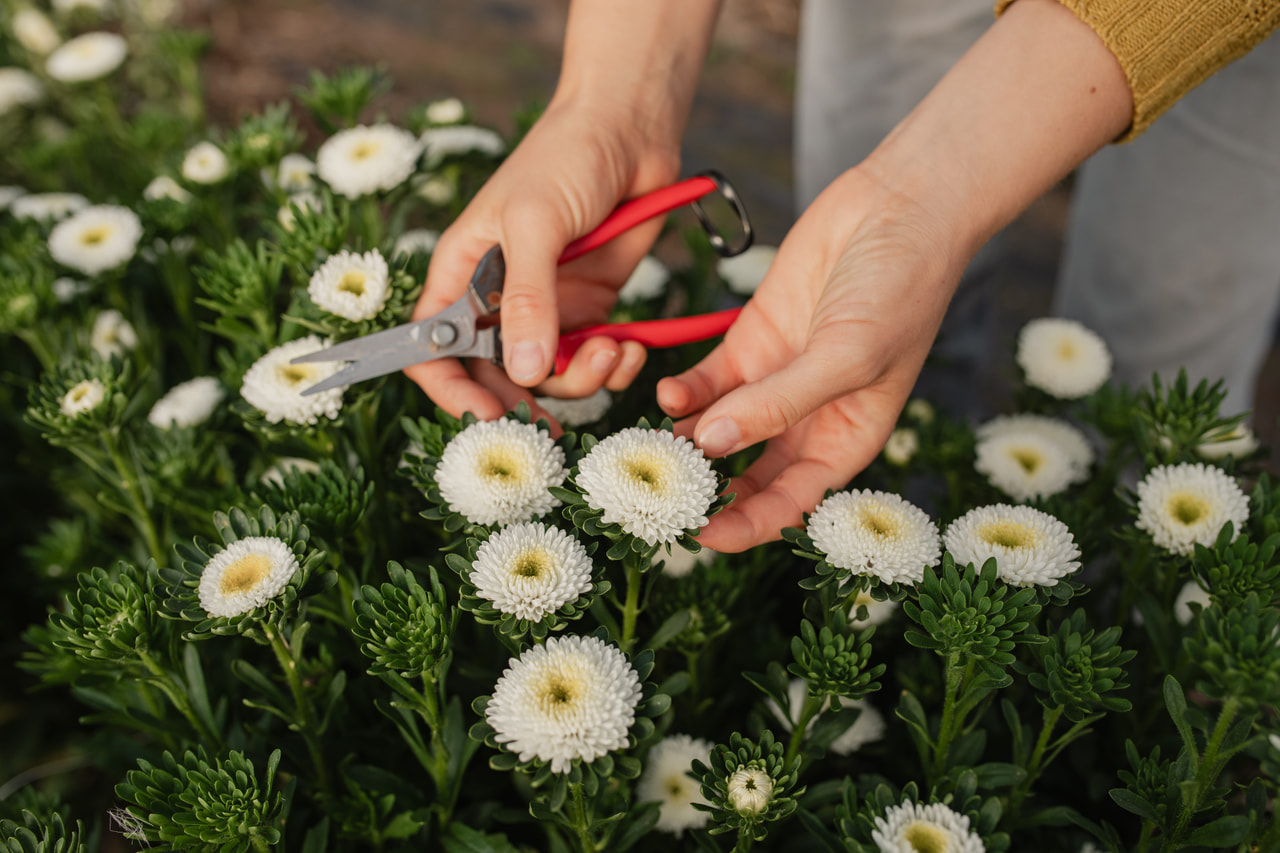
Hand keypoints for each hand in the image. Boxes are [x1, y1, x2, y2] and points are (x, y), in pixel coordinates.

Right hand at [403, 102, 677, 426]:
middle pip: (491, 376)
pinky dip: (612, 367)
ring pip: (548, 377)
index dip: (447, 389)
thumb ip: (527, 297)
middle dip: (521, 403)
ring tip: (611, 352)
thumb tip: (520, 370)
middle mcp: (498, 299)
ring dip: (580, 381)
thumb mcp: (535, 222)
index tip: (481, 415)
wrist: (631, 132)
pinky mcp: (590, 311)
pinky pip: (592, 361)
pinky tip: (630, 349)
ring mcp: (546, 308)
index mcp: (461, 272)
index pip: (432, 347)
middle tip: (552, 427)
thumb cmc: (565, 157)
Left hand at [658, 168, 966, 550]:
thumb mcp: (847, 356)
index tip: (702, 539)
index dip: (748, 526)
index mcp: (845, 441)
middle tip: (658, 495)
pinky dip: (684, 394)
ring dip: (684, 442)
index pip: (791, 502)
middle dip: (705, 490)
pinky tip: (667, 395)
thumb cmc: (899, 289)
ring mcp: (773, 382)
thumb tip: (713, 446)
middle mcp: (806, 421)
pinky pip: (706, 383)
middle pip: (746, 475)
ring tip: (650, 447)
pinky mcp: (748, 343)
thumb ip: (780, 404)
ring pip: (717, 430)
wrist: (899, 208)